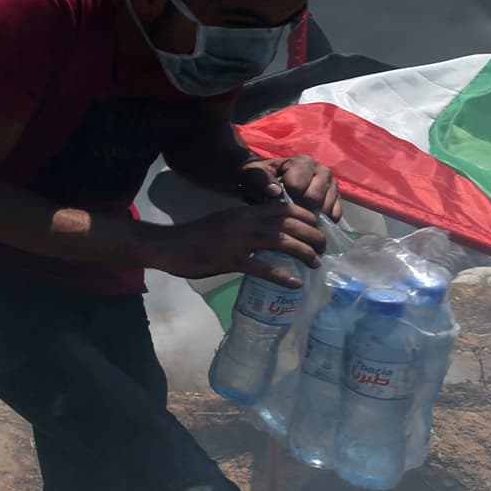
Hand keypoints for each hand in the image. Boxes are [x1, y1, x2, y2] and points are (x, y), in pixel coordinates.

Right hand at [150, 201, 326, 287]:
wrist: (167, 245)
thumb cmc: (195, 236)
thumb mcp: (225, 222)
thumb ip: (247, 225)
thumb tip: (271, 236)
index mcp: (244, 212)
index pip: (285, 208)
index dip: (308, 217)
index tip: (318, 228)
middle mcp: (245, 221)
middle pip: (290, 223)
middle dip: (313, 235)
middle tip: (323, 248)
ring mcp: (238, 240)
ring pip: (282, 241)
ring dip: (304, 252)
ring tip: (316, 262)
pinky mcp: (229, 260)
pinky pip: (262, 267)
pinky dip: (282, 275)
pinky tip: (295, 283)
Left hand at [242, 155, 340, 220]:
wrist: (267, 180)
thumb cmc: (260, 177)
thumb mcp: (253, 175)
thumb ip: (262, 180)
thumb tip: (275, 191)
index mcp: (302, 162)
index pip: (298, 187)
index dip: (285, 197)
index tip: (276, 199)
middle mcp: (321, 170)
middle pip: (314, 198)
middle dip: (299, 206)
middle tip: (288, 207)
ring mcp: (332, 183)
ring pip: (326, 206)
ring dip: (311, 214)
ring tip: (297, 211)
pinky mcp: (337, 196)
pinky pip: (335, 213)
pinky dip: (323, 219)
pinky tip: (310, 217)